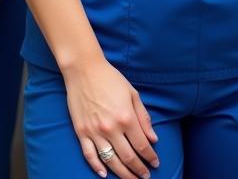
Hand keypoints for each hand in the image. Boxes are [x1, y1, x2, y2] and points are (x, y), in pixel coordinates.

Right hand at [62, 56, 159, 178]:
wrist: (83, 69)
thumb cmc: (110, 78)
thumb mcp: (132, 93)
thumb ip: (143, 117)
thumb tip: (153, 138)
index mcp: (126, 117)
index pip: (142, 145)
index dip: (150, 157)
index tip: (155, 164)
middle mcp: (111, 128)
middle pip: (128, 157)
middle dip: (139, 170)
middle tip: (145, 176)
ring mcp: (95, 132)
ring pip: (111, 161)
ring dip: (123, 174)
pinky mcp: (81, 132)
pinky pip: (90, 155)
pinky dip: (97, 167)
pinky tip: (105, 174)